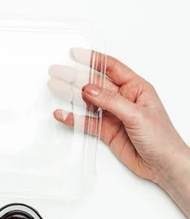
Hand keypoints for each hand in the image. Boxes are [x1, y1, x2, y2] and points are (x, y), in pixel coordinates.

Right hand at [49, 48, 189, 185]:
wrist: (163, 164)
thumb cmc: (161, 137)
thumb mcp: (137, 114)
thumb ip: (111, 101)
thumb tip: (89, 89)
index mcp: (136, 88)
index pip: (111, 68)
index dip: (93, 60)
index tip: (75, 54)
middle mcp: (123, 99)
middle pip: (95, 84)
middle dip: (75, 77)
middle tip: (57, 72)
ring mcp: (114, 116)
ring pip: (88, 103)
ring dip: (71, 96)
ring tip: (55, 88)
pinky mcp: (107, 132)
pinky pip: (87, 123)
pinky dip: (74, 119)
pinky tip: (63, 114)